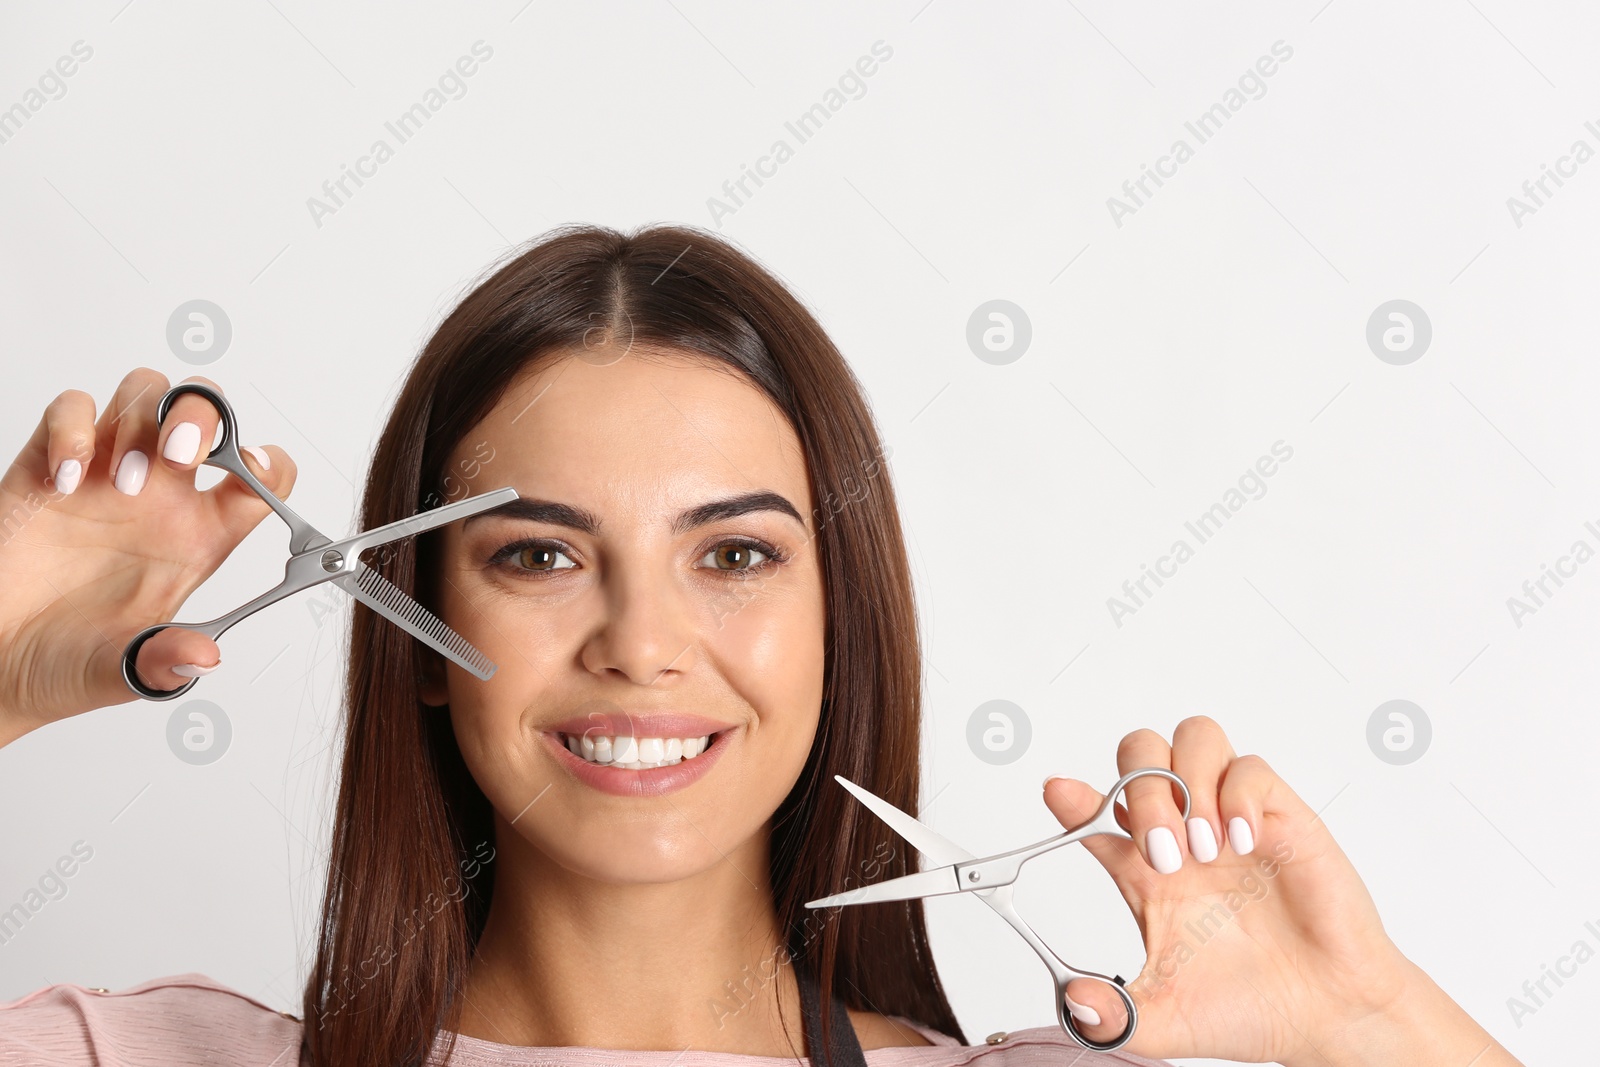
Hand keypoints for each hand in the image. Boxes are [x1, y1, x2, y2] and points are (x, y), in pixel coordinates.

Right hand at [0, 369, 296, 744]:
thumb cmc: (63, 660)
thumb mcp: (124, 670)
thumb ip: (164, 659)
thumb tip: (204, 658)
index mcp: (196, 538)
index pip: (260, 477)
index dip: (267, 464)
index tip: (250, 473)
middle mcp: (159, 497)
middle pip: (207, 414)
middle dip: (203, 418)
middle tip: (179, 458)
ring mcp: (104, 474)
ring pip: (146, 393)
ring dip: (140, 423)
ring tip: (118, 483)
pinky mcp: (46, 465)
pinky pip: (70, 407)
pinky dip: (71, 427)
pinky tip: (63, 478)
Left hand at [1041, 717, 1508, 1065]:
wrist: (1327, 1019)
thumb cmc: (1248, 1010)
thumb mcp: (1162, 1022)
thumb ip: (1113, 1017)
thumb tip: (1072, 1004)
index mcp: (1145, 872)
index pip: (1094, 811)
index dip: (1072, 797)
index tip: (1058, 794)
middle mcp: (1183, 833)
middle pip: (1140, 756)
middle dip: (1141, 789)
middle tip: (1162, 854)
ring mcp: (1230, 820)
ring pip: (1193, 739)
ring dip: (1188, 783)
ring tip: (1204, 848)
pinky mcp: (1281, 818)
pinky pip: (1251, 767)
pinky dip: (1238, 794)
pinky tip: (1242, 842)